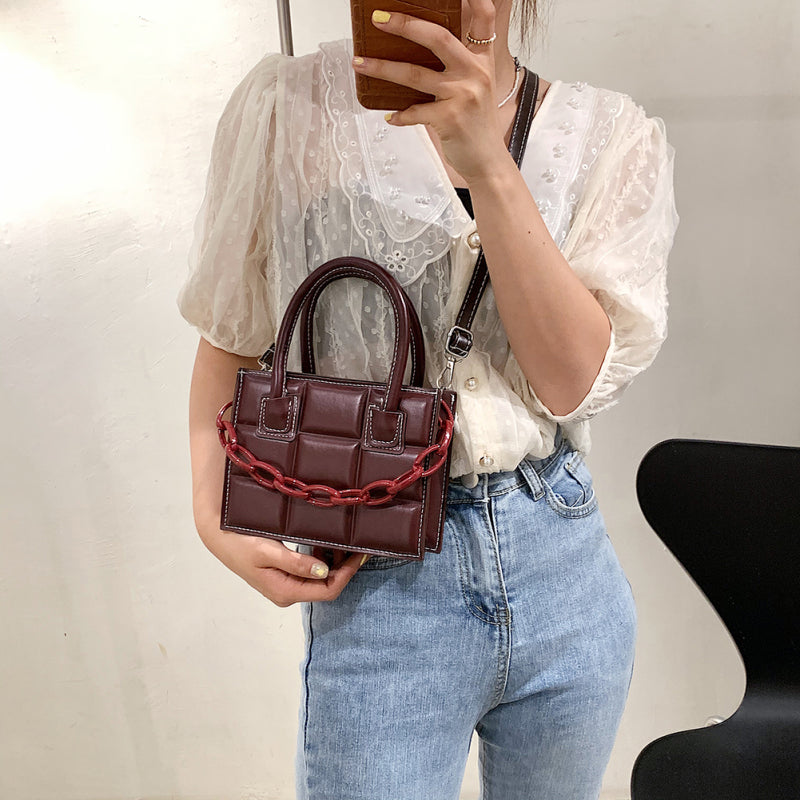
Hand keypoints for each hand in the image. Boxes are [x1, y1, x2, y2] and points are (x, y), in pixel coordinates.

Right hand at [198, 520, 365, 606]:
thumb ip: (296, 563)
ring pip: (321, 578)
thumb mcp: (268, 551)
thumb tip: (323, 572)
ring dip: (336, 562)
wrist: (219, 538)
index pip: (328, 590)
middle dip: (346, 567)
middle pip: (328, 585)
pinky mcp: (285, 576)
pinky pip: (312, 571)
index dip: (348, 574)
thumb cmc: (240, 543)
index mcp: (286, 591)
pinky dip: (323, 558)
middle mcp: (288, 593)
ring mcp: (287, 585)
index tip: (361, 555)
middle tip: (359, 545)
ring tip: (346, 541)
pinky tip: (327, 543)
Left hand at [352, 0, 509, 183]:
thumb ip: (458, 66)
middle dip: (405, 25)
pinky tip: (390, 117)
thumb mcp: (476, 88)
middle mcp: (474, 73)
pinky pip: (414, 111)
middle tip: (379, 20)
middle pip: (438, 38)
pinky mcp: (449, 118)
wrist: (487, 161)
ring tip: (359, 63)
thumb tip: (417, 51)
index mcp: (481, 61)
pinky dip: (399, 115)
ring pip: (414, 74)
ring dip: (382, 68)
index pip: (484, 18)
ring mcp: (462, 95)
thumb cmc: (476, 125)